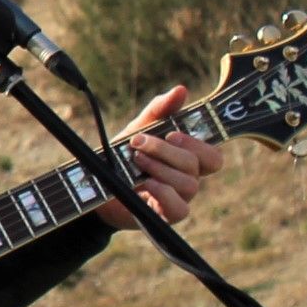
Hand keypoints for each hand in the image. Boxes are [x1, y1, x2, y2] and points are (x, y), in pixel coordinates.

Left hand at [99, 87, 220, 227]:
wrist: (94, 185)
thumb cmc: (123, 156)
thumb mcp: (138, 129)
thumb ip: (159, 110)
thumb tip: (181, 90)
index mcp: (187, 159)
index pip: (213, 156)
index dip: (199, 144)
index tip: (172, 133)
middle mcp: (188, 179)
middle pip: (197, 165)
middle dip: (167, 151)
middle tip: (139, 142)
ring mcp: (179, 198)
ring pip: (189, 184)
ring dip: (160, 168)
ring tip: (135, 161)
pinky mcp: (166, 216)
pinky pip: (179, 208)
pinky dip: (164, 193)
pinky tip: (146, 184)